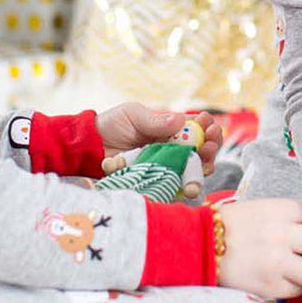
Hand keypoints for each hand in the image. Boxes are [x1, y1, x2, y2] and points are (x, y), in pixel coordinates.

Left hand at [95, 103, 223, 175]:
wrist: (89, 145)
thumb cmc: (112, 125)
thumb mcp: (133, 115)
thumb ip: (155, 121)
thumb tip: (181, 121)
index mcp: (169, 129)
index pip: (197, 128)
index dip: (208, 128)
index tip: (209, 127)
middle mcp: (171, 148)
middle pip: (200, 150)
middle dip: (211, 148)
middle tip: (210, 146)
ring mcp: (165, 165)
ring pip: (192, 170)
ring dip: (204, 168)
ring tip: (206, 165)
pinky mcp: (156, 182)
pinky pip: (175, 186)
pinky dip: (186, 187)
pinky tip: (192, 185)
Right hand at [217, 199, 301, 299]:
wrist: (203, 244)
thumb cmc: (234, 227)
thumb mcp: (264, 209)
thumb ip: (293, 218)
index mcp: (283, 210)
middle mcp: (284, 234)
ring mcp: (278, 261)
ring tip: (297, 269)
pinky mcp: (271, 284)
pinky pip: (296, 289)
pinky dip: (293, 286)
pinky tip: (280, 277)